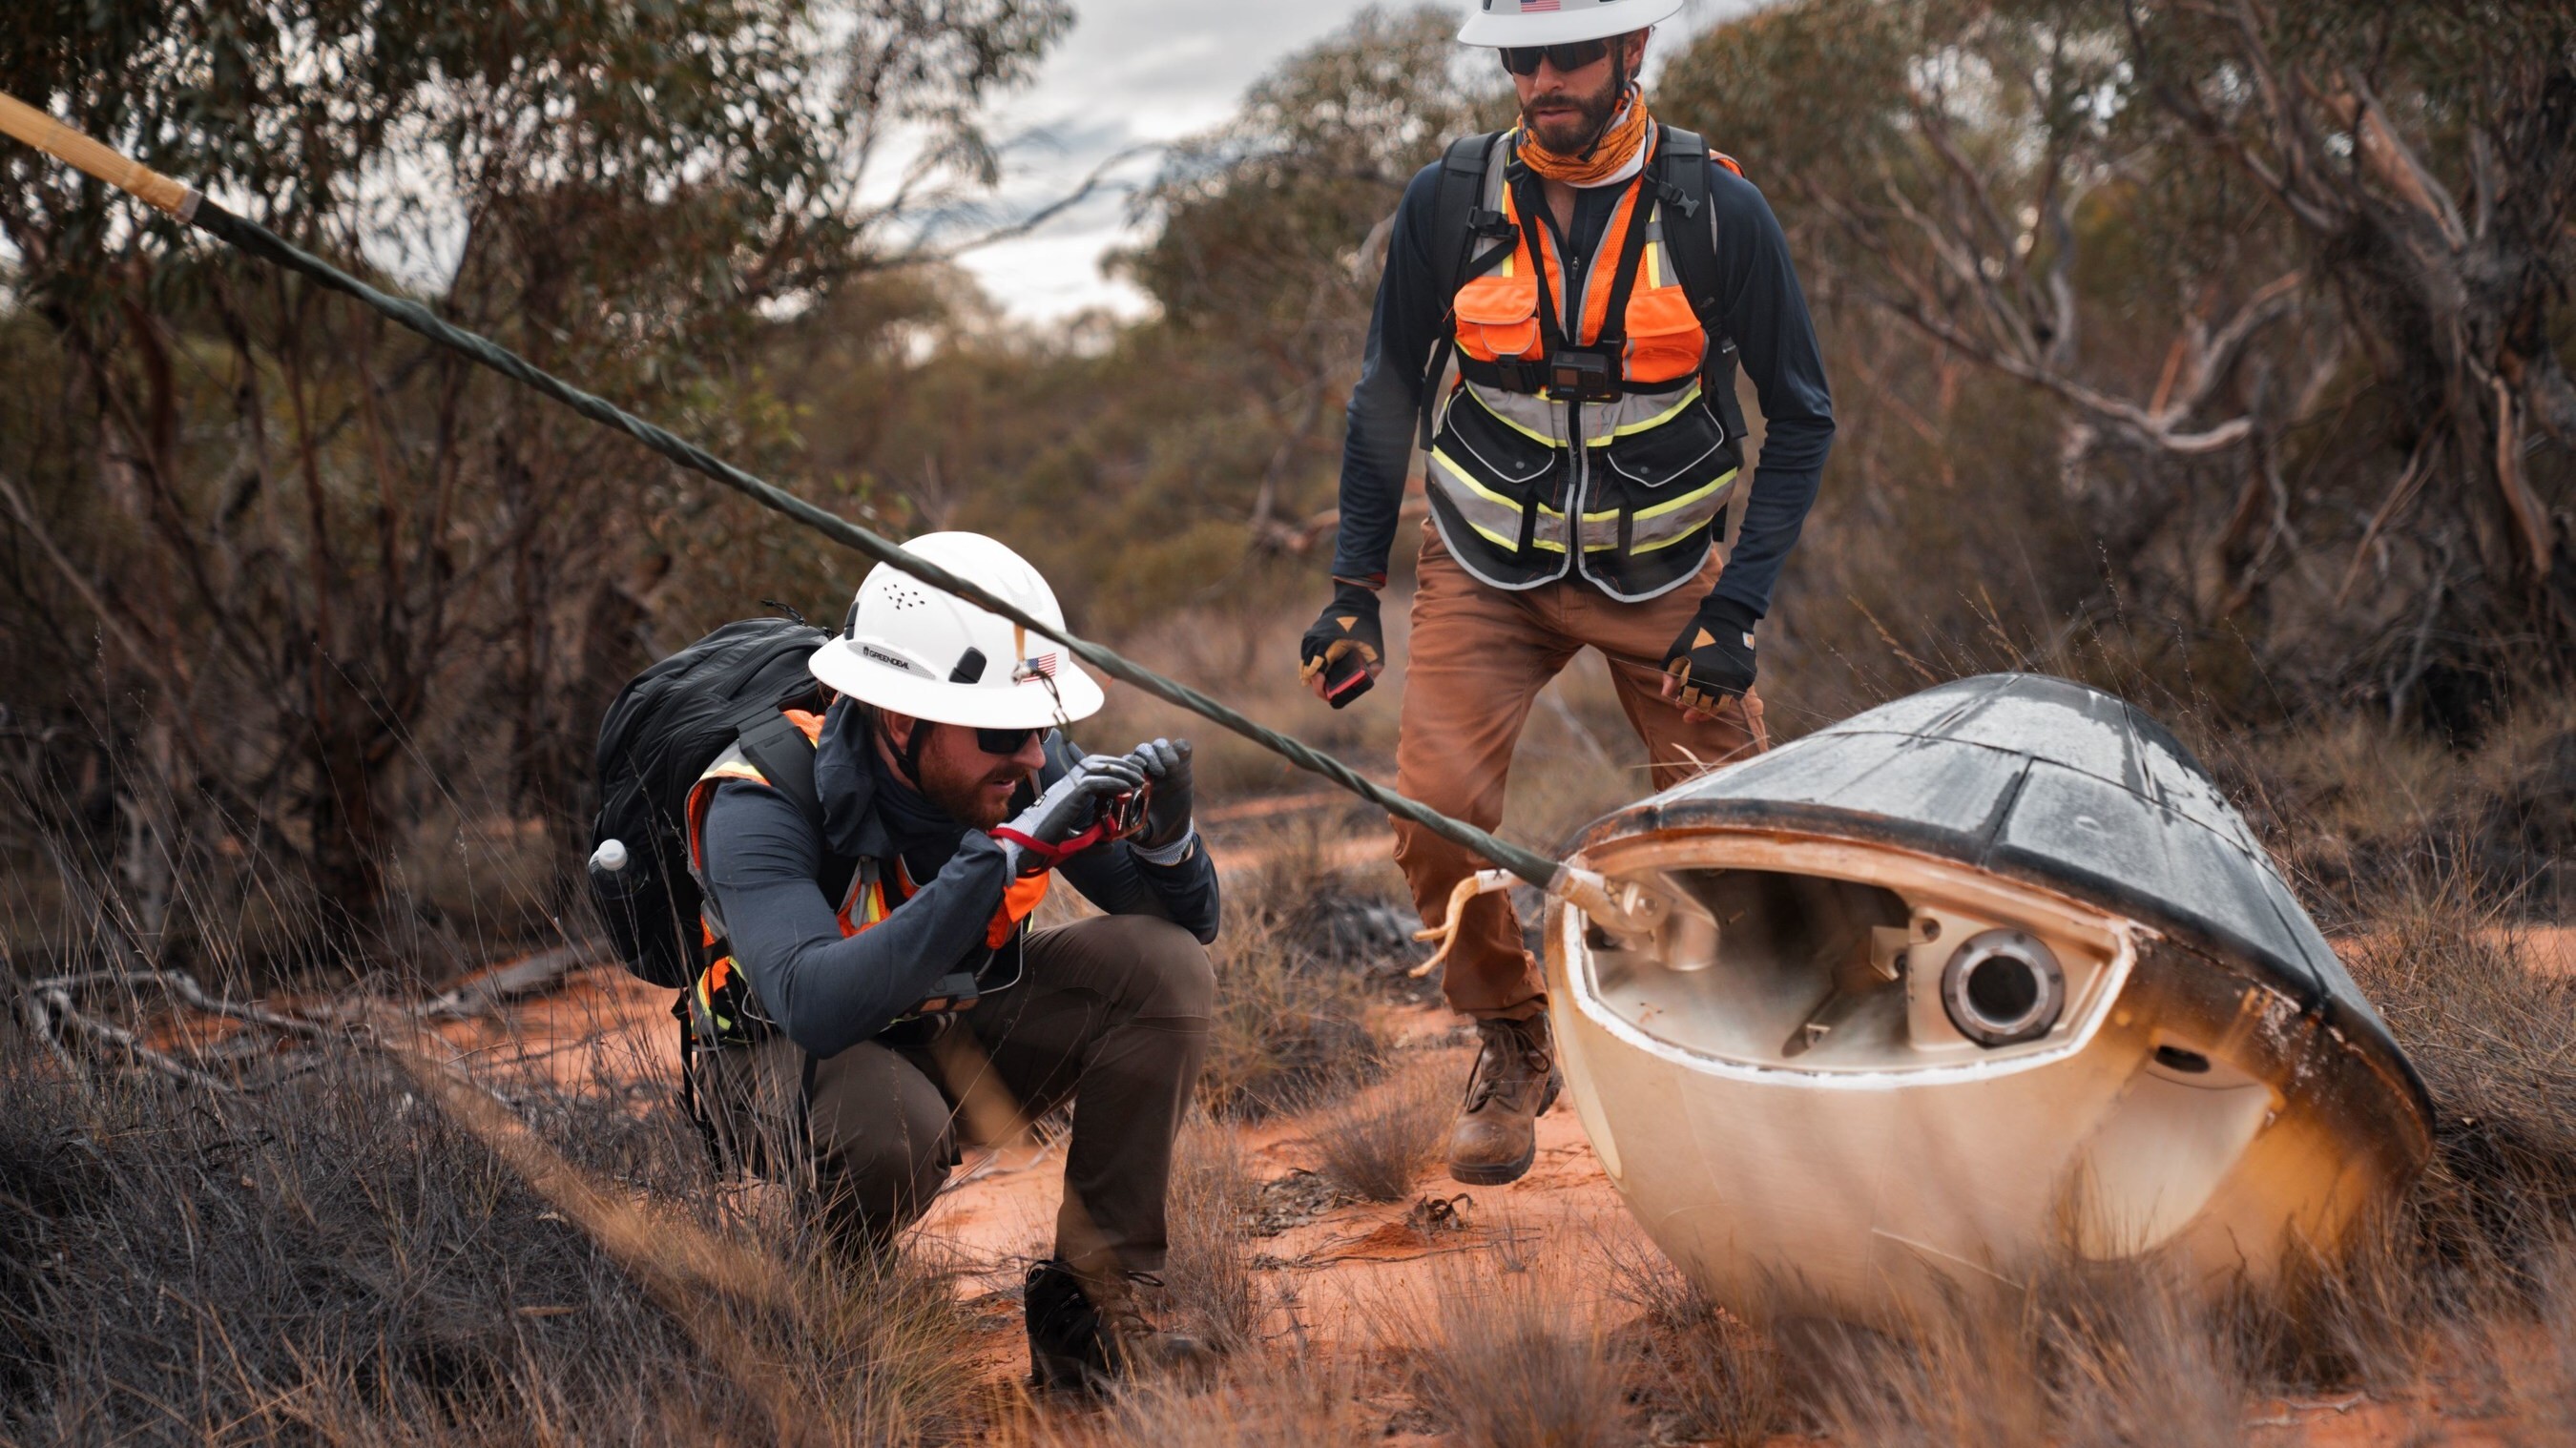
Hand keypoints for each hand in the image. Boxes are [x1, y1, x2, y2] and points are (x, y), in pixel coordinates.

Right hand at [994, 753, 1147, 874]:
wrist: (1027, 843)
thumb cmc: (1046, 841)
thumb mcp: (1075, 840)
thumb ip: (1093, 841)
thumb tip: (1110, 847)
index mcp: (1067, 789)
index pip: (1092, 768)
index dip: (1112, 767)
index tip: (1130, 776)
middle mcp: (1067, 782)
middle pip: (1097, 762)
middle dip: (1121, 764)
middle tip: (1139, 772)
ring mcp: (1068, 786)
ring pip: (1098, 767)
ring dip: (1121, 770)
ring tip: (1138, 777)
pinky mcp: (1070, 794)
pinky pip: (1096, 782)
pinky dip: (1114, 781)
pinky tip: (1128, 787)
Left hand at [1127, 737, 1194, 851]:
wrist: (1171, 832)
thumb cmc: (1148, 828)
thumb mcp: (1137, 831)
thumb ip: (1130, 827)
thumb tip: (1121, 824)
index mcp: (1131, 780)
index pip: (1126, 763)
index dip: (1131, 766)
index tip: (1139, 779)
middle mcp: (1147, 769)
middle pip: (1142, 750)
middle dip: (1148, 758)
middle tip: (1158, 773)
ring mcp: (1165, 764)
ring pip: (1159, 745)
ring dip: (1162, 752)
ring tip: (1170, 768)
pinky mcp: (1183, 764)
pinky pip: (1181, 746)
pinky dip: (1180, 748)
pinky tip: (1180, 763)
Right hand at [1298, 581, 1384, 708]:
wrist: (1355, 600)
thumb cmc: (1366, 624)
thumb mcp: (1375, 649)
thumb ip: (1373, 670)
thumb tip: (1365, 684)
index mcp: (1328, 647)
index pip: (1316, 675)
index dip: (1321, 690)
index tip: (1329, 696)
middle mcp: (1315, 642)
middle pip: (1308, 673)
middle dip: (1317, 685)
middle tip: (1328, 694)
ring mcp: (1310, 638)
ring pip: (1305, 664)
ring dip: (1313, 675)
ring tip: (1324, 686)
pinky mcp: (1311, 634)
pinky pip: (1307, 654)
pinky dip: (1312, 665)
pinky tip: (1320, 672)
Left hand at [1660, 594, 1757, 722]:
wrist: (1728, 618)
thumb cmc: (1698, 633)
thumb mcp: (1678, 650)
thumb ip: (1670, 674)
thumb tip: (1666, 694)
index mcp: (1697, 673)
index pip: (1690, 698)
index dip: (1684, 702)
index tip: (1680, 705)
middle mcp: (1716, 679)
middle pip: (1705, 705)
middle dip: (1695, 712)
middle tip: (1690, 717)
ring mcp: (1733, 679)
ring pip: (1721, 704)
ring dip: (1711, 711)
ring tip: (1704, 714)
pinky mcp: (1746, 677)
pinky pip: (1735, 696)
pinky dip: (1726, 701)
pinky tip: (1718, 701)